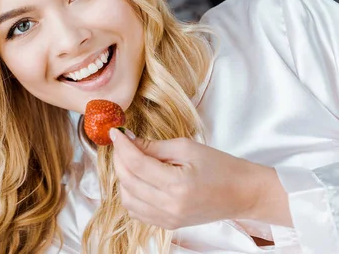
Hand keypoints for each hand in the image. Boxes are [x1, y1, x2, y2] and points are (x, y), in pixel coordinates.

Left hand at [110, 128, 266, 229]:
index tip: (115, 132)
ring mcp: (168, 219)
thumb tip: (128, 140)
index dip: (121, 146)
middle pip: (128, 181)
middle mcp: (170, 206)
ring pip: (127, 199)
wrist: (242, 193)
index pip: (136, 164)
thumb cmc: (219, 166)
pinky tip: (137, 179)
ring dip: (122, 178)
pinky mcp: (168, 225)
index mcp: (177, 185)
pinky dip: (130, 194)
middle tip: (121, 144)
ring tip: (129, 160)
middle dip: (119, 159)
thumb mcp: (186, 148)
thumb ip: (154, 146)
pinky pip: (137, 212)